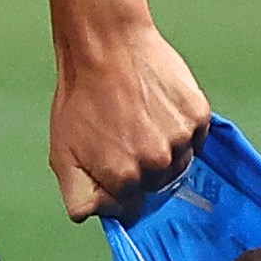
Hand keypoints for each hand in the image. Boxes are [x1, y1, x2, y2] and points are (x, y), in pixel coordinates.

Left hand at [51, 21, 210, 219]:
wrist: (105, 44)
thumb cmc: (80, 96)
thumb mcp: (62, 153)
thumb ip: (79, 197)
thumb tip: (101, 216)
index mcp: (124, 178)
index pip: (134, 207)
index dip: (122, 186)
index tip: (115, 161)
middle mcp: (156, 163)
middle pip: (159, 185)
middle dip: (143, 167)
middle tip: (127, 134)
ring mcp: (181, 139)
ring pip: (180, 161)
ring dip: (166, 147)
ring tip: (143, 117)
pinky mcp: (199, 115)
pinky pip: (197, 136)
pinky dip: (182, 126)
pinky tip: (160, 106)